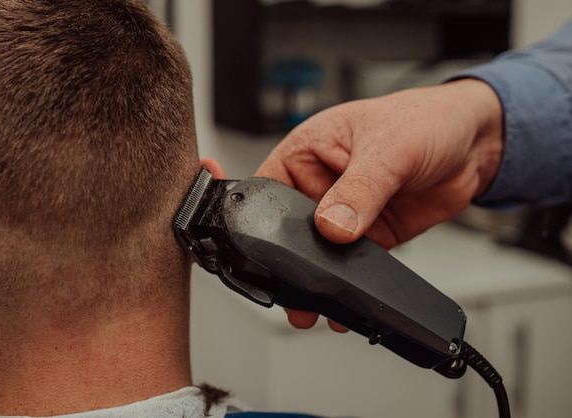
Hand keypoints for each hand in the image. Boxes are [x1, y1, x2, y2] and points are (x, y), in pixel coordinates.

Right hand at [256, 79, 503, 329]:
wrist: (476, 142)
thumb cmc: (427, 120)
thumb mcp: (387, 150)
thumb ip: (358, 191)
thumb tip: (332, 227)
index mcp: (308, 151)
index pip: (269, 189)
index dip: (262, 218)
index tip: (268, 248)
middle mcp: (321, 183)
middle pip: (291, 228)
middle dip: (293, 257)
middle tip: (294, 285)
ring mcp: (346, 211)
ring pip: (321, 252)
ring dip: (321, 276)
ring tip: (317, 302)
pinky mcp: (371, 233)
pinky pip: (354, 263)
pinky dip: (351, 281)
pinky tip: (349, 294)